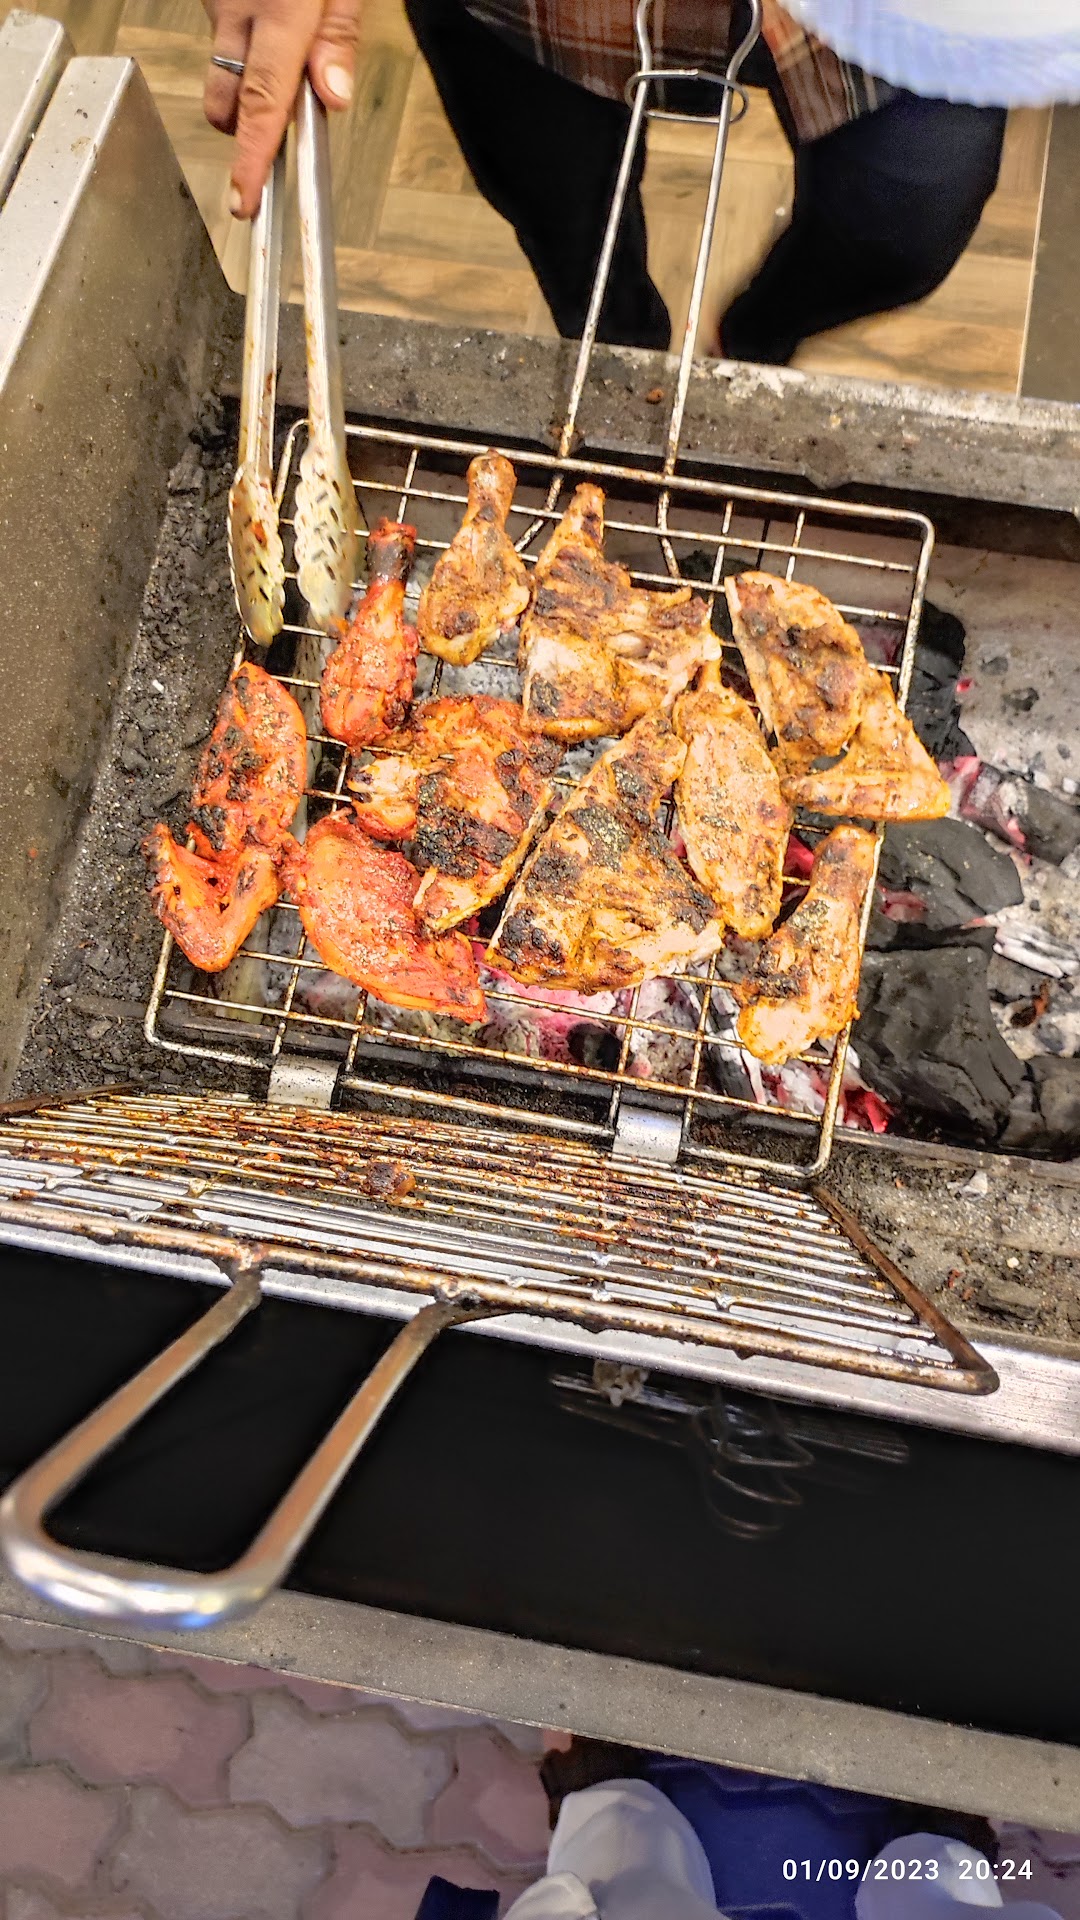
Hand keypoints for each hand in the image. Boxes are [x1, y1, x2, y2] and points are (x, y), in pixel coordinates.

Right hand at [203, 0, 358, 219]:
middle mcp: (239, 10)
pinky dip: (245, 51)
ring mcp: (219, 3)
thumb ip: (339, 35)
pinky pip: (223, 39)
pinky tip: (272, 27)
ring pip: (222, 74)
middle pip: (227, 102)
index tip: (245, 200)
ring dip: (244, 91)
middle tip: (275, 134)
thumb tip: (334, 96)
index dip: (251, 159)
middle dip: (246, 133)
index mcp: (280, 10)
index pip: (262, 103)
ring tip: (283, 68)